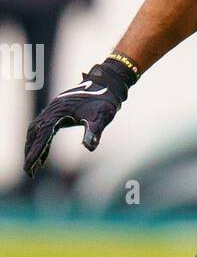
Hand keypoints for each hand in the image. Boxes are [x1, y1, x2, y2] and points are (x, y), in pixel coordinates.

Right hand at [23, 58, 135, 176]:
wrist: (107, 85)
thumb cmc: (104, 102)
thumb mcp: (101, 117)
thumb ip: (94, 131)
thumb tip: (90, 147)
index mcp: (60, 111)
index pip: (44, 134)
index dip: (36, 150)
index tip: (31, 165)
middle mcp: (53, 109)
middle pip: (35, 133)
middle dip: (30, 151)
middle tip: (29, 170)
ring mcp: (53, 110)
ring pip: (36, 130)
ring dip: (32, 147)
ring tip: (32, 165)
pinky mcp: (57, 112)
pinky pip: (44, 129)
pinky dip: (41, 142)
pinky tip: (43, 155)